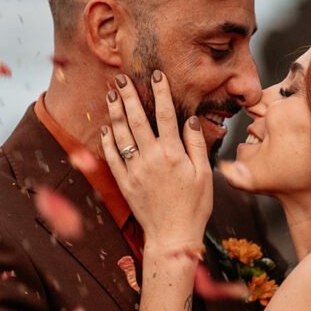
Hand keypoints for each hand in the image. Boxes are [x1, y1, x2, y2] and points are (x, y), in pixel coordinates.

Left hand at [102, 72, 212, 250]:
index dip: (160, 92)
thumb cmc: (194, 207)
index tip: (156, 75)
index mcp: (173, 154)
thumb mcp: (204, 174)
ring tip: (111, 95)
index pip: (165, 114)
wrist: (173, 235)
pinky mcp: (124, 183)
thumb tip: (190, 120)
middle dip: (128, 95)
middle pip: (137, 119)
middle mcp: (151, 158)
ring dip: (115, 112)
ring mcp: (135, 170)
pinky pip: (112, 157)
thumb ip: (196, 145)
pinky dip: (108, 140)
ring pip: (122, 134)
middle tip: (121, 78)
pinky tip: (106, 127)